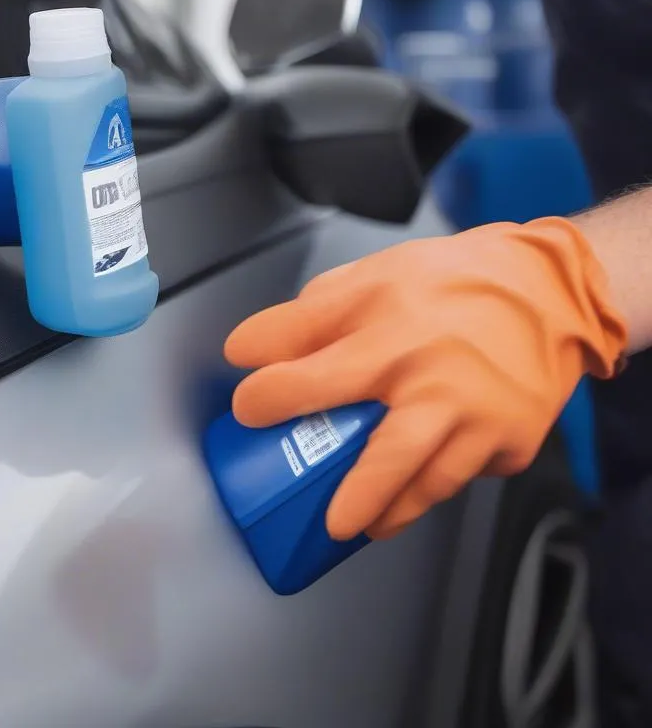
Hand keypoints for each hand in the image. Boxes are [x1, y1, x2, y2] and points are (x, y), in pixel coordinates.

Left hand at [224, 218, 626, 541]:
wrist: (550, 291)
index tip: (245, 404)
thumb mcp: (377, 273)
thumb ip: (318, 309)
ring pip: (418, 476)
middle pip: (370, 435)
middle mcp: (428, 367)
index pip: (306, 349)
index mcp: (385, 318)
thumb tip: (261, 349)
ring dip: (377, 506)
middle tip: (285, 484)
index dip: (264, 383)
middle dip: (327, 471)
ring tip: (348, 523)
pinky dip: (426, 491)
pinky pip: (458, 476)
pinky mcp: (506, 439)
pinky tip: (403, 497)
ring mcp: (472, 409)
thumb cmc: (453, 281)